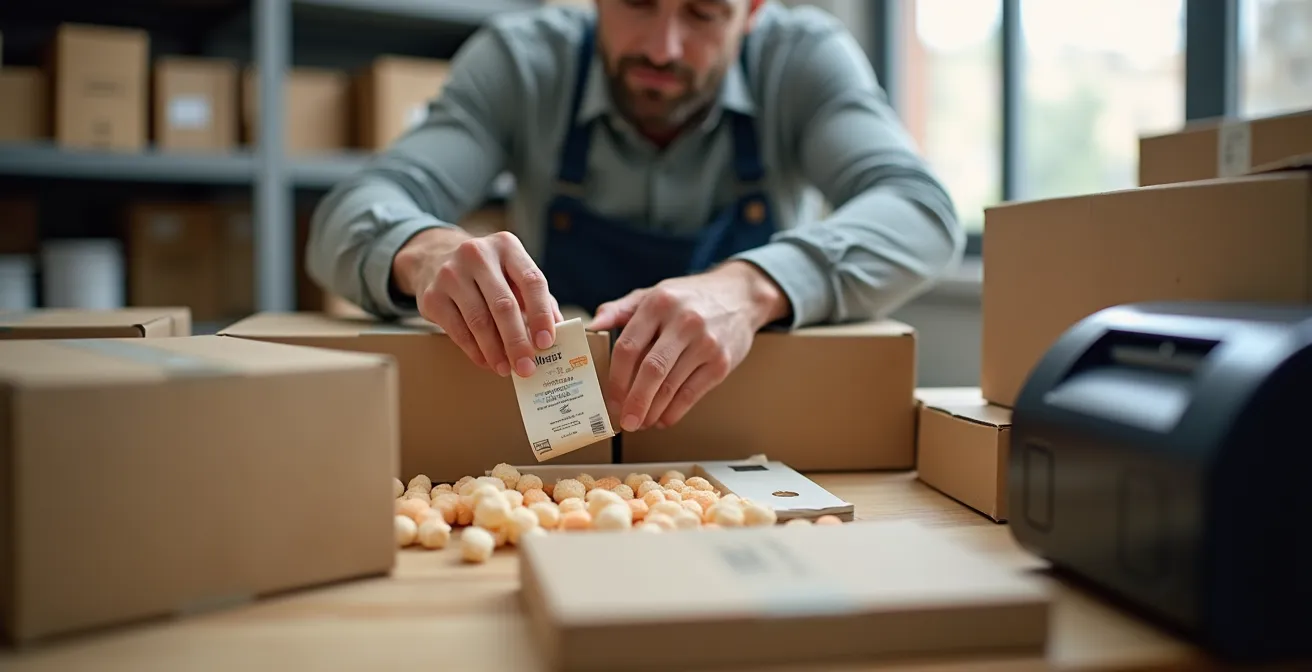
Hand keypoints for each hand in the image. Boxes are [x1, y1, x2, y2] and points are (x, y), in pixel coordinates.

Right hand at [394, 228, 563, 376]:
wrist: (434, 259)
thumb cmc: (486, 272)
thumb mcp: (513, 272)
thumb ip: (537, 298)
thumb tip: (558, 331)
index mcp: (507, 246)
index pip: (531, 281)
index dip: (541, 314)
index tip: (547, 342)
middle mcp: (477, 254)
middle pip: (504, 305)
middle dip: (518, 341)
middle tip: (527, 367)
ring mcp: (451, 273)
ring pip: (479, 320)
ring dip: (495, 351)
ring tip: (507, 369)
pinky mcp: (432, 295)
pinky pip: (458, 330)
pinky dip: (475, 350)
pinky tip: (487, 362)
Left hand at [588, 261, 789, 430]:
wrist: (740, 296)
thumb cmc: (688, 298)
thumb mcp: (653, 294)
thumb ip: (620, 310)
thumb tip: (592, 326)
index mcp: (658, 304)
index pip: (629, 346)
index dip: (615, 378)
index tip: (609, 399)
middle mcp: (683, 322)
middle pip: (651, 370)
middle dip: (634, 401)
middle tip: (624, 422)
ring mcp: (706, 343)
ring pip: (672, 386)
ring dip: (653, 411)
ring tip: (641, 422)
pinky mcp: (722, 362)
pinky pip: (693, 394)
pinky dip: (675, 412)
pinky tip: (663, 419)